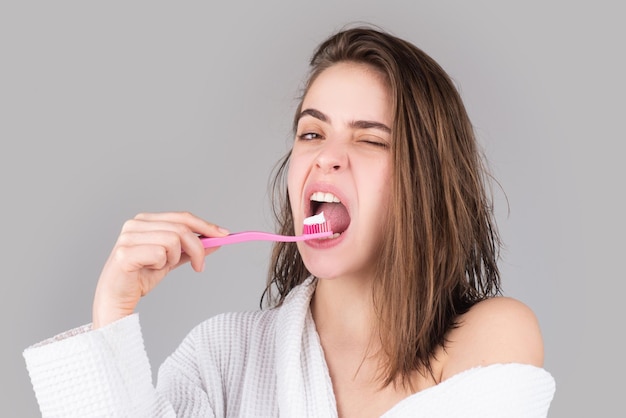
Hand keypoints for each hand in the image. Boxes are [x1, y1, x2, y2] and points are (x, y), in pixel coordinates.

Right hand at [92, 212, 228, 328]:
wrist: (116, 300)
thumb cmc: (139, 277)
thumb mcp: (171, 260)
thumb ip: (189, 249)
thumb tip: (215, 241)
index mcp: (146, 221)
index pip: (182, 217)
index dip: (205, 225)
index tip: (224, 235)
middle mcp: (135, 224)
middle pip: (181, 228)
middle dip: (197, 248)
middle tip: (200, 266)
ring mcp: (128, 237)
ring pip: (173, 240)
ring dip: (174, 259)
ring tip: (161, 267)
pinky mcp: (124, 253)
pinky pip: (160, 253)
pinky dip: (161, 265)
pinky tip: (149, 271)